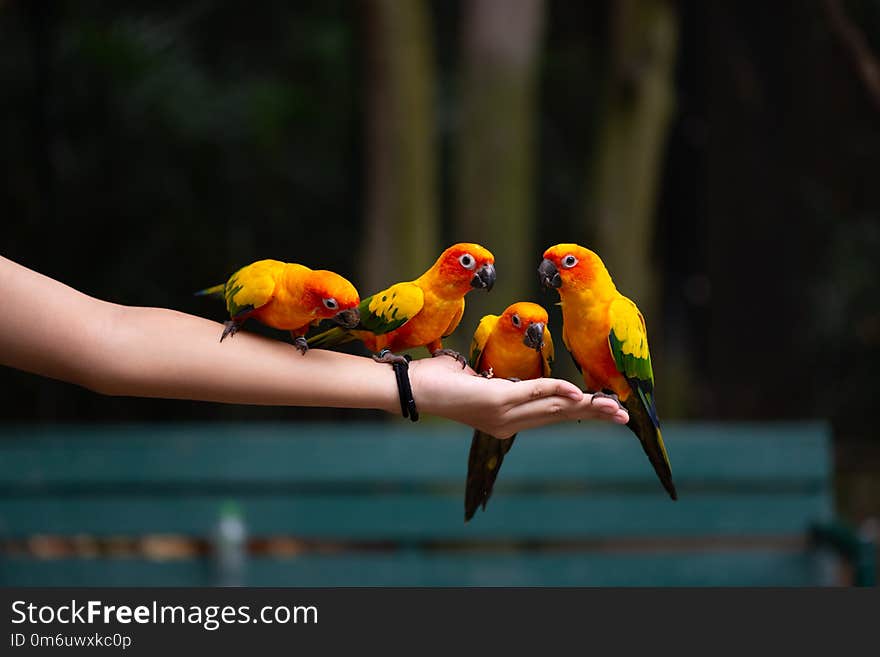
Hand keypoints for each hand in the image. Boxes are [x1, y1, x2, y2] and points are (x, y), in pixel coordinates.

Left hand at [408, 355, 628, 437]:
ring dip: (588, 406)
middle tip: (624, 417)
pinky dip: (559, 390)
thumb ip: (490, 376)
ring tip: (615, 409)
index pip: (550, 415)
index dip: (579, 411)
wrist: (410, 387)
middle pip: (560, 416)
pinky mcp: (496, 400)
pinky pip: (535, 391)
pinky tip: (580, 393)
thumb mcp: (470, 376)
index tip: (605, 410)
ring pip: (555, 408)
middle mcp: (507, 422)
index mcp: (504, 418)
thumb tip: (491, 369)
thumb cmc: (435, 378)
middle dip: (594, 414)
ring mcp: (503, 414)